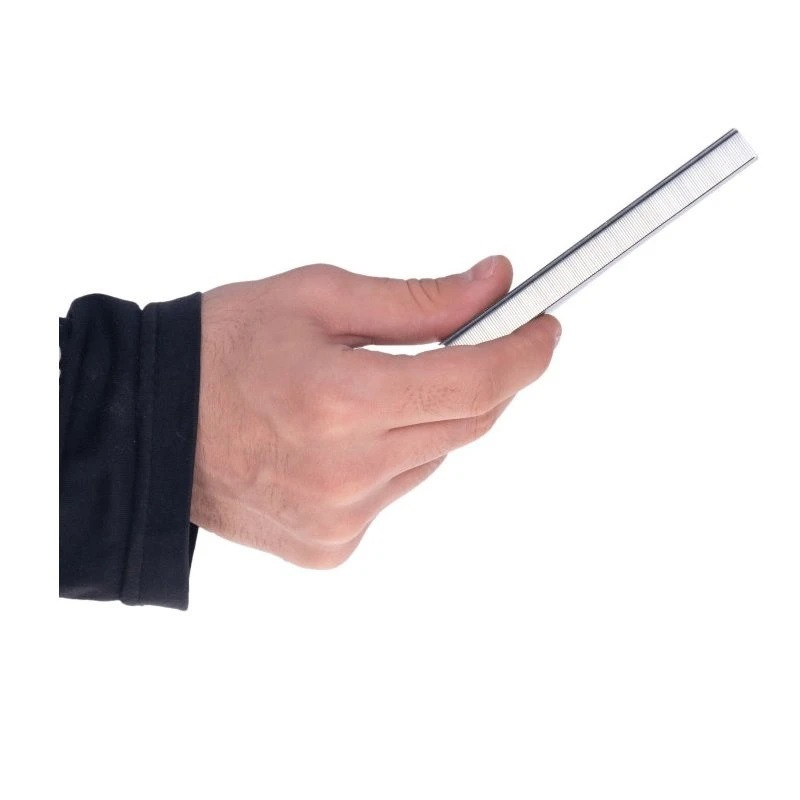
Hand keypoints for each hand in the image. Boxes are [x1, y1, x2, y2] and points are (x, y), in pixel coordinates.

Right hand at [190, 255, 560, 566]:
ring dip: (424, 417)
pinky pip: (394, 492)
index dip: (525, 351)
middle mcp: (348, 473)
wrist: (151, 423)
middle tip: (468, 341)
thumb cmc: (222, 347)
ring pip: (432, 457)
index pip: (477, 383)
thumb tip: (495, 284)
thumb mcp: (318, 297)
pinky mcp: (332, 547)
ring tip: (363, 392)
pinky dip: (388, 458)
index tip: (544, 327)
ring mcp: (341, 519)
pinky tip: (337, 439)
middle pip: (469, 424)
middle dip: (482, 377)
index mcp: (343, 401)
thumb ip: (419, 299)